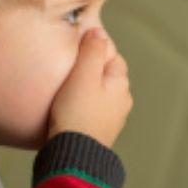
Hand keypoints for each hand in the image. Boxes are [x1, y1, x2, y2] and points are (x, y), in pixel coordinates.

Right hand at [48, 28, 132, 146]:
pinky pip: (91, 111)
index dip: (96, 50)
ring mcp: (111, 119)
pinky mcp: (98, 132)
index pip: (113, 57)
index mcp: (120, 84)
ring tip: (65, 90)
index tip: (78, 49)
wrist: (73, 156)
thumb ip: (92, 51)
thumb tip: (99, 31)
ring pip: (99, 94)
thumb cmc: (77, 114)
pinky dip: (82, 106)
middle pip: (106, 76)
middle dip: (90, 70)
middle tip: (69, 69)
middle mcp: (121, 102)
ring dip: (86, 90)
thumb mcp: (83, 75)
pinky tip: (67, 109)